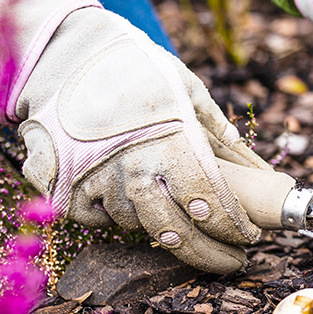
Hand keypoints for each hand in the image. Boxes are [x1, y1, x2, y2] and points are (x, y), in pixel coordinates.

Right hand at [0, 0, 274, 273]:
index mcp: (170, 144)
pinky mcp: (61, 186)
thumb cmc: (134, 67)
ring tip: (183, 223)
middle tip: (232, 261)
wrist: (62, 52)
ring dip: (163, 229)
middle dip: (209, 254)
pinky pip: (94, 219)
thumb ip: (216, 128)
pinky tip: (131, 207)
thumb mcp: (185, 87)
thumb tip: (251, 160)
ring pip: (136, 226)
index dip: (234, 227)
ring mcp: (94, 180)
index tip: (251, 237)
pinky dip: (112, 217)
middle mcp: (132, 169)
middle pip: (175, 233)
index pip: (211, 204)